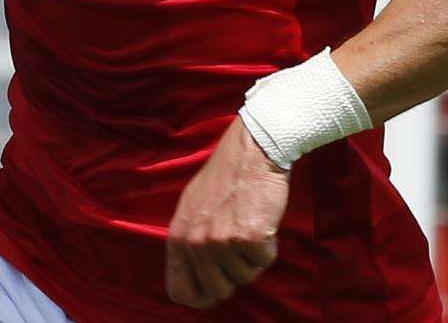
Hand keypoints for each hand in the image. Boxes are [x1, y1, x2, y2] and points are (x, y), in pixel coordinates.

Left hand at [165, 117, 290, 309]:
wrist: (251, 151)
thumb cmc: (225, 179)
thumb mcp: (193, 209)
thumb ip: (190, 244)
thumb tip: (191, 279)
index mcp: (178, 238)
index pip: (181, 292)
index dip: (201, 295)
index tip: (217, 285)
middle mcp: (196, 242)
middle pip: (218, 291)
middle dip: (233, 274)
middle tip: (239, 244)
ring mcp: (222, 241)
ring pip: (245, 278)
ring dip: (252, 257)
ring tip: (249, 224)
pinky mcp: (249, 237)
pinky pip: (264, 261)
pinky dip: (268, 246)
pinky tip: (262, 220)